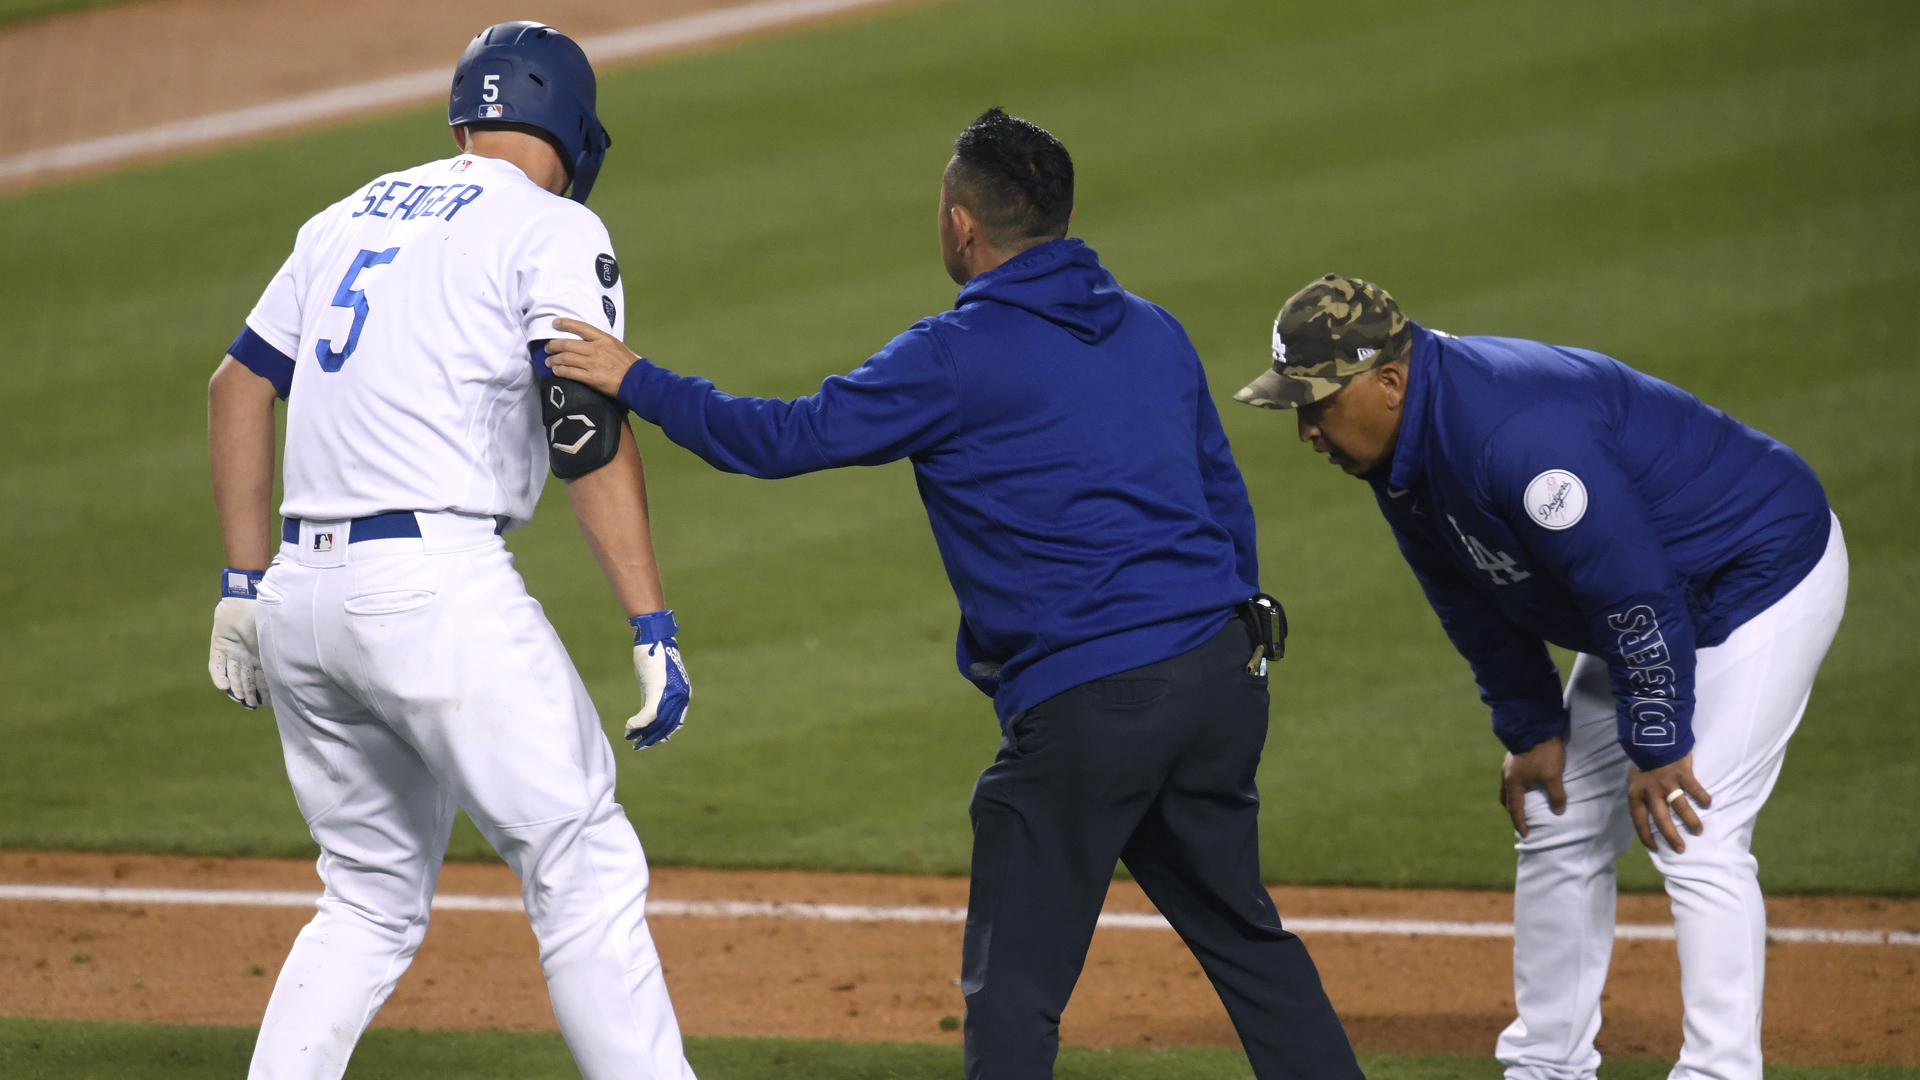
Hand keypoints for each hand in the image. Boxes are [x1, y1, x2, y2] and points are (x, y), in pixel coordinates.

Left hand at [209, 597, 268, 708]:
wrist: (247, 596)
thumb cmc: (267, 615)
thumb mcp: (276, 636)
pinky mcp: (218, 645)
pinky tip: (223, 687)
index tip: (268, 704)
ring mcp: (232, 651)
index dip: (265, 691)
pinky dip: (218, 676)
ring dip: (236, 687)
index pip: (263, 678)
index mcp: (261, 654)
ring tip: (241, 699)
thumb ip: (279, 653)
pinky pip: (215, 664)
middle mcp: (246, 655)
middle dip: (250, 692)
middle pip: (247, 679)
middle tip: (251, 704)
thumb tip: (290, 674)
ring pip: (234, 674)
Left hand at [548, 318, 640, 397]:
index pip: (580, 327)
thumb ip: (600, 342)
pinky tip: (556, 371)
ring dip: (553, 360)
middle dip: (553, 345)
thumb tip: (584, 341)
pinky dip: (560, 371)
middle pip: (567, 344)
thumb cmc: (628, 362)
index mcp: (602, 338)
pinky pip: (570, 372)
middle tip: (547, 348)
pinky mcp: (590, 377)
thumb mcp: (615, 345)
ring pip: (566, 358)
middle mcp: (595, 349)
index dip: (565, 324)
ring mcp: (592, 363)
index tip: (554, 323)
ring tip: (549, 362)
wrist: (635, 380)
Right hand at [626, 610, 690, 748]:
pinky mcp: (659, 690)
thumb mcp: (656, 683)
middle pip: (666, 726)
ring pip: (657, 723)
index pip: (675, 722)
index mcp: (684, 695)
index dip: (662, 735)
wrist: (653, 640)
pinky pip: (649, 715)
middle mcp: (681, 696)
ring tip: (631, 739)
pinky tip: (629, 727)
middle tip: (638, 746)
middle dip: (651, 738)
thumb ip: (654, 700)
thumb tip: (647, 718)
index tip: (649, 742)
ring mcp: (671, 694)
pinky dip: (638, 723)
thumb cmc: (653, 659)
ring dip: (643, 733)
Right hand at [1499, 732, 1566, 836]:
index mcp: (1513, 783)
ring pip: (1508, 787)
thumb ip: (1556, 795)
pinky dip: (1518, 785)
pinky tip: (1528, 782)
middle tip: (1523, 818)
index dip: (1520, 823)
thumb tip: (1559, 811)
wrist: (1534, 726)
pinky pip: (1512, 777)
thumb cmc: (1542, 753)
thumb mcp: (1552, 775)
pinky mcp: (1514, 757)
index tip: (1525, 834)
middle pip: (1506, 799)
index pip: (1515, 809)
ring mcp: (1509, 765)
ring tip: (1526, 800)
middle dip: (1513, 810)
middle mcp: (1507, 776)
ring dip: (1514, 797)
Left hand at [1627, 753, 1711, 852]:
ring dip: (1690, 821)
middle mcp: (1650, 791)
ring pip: (1680, 807)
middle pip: (1661, 819)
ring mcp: (1667, 783)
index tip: (1655, 848)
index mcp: (1636, 793)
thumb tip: (1647, 812)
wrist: (1652, 738)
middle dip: (1671, 836)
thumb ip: (1641, 794)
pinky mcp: (1682, 774)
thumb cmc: (1644, 761)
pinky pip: (1694, 789)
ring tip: (1699, 830)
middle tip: (1681, 848)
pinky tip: (1708, 804)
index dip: (1646, 836)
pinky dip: (1702, 797)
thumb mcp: (1635, 779)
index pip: (1639, 820)